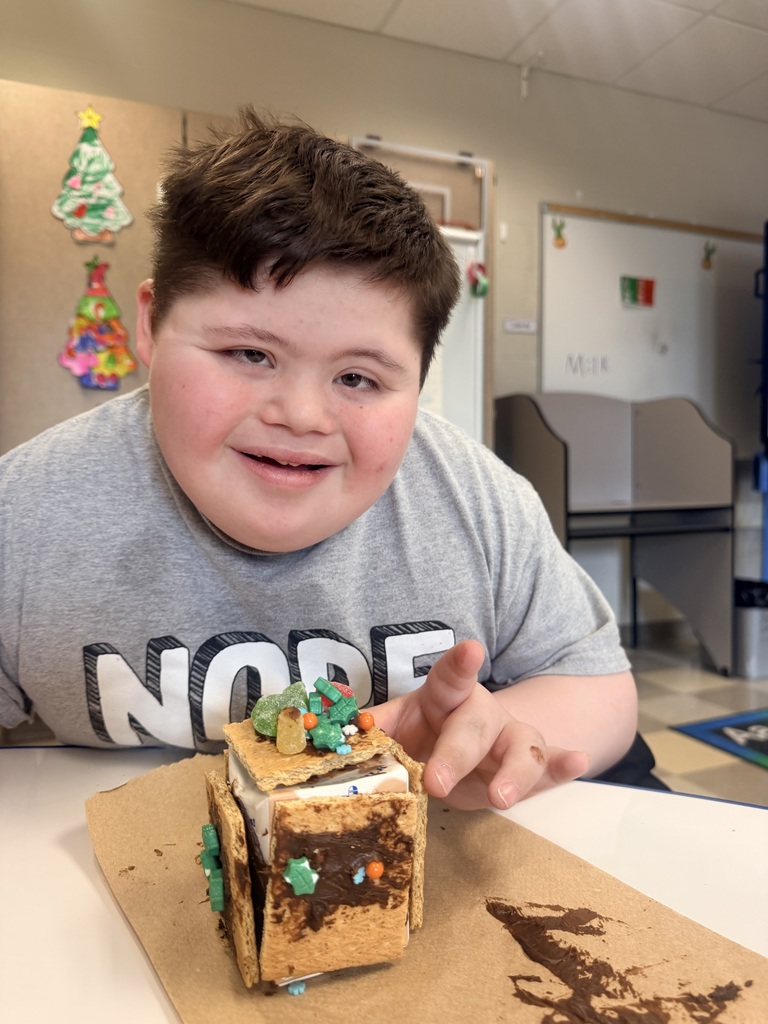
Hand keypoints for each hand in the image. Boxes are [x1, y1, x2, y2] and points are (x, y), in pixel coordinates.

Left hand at [373, 640, 588, 809]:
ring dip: (514, 772)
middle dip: (457, 755)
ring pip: (522, 746)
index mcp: (445, 696)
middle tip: (435, 782)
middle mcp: (481, 712)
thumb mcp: (397, 727)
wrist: (462, 747)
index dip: (459, 663)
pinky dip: (562, 766)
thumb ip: (372, 730)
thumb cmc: (426, 732)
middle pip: (475, 726)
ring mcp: (510, 737)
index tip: (471, 649)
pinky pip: (549, 764)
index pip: (450, 677)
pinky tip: (578, 761)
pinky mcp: (529, 767)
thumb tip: (338, 735)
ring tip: (503, 797)